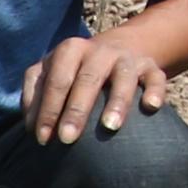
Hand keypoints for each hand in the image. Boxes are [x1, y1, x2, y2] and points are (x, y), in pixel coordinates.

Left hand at [21, 31, 175, 144]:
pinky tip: (150, 107)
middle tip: (67, 139)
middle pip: (86, 79)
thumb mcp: (53, 73)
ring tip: (110, 127)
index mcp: (69, 51)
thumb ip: (37, 94)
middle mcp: (98, 51)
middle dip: (75, 110)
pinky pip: (156, 78)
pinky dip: (154, 91)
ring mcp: (126, 58)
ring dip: (116, 102)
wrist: (119, 48)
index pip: (55, 80)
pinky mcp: (150, 67)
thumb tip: (31, 127)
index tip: (42, 139)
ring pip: (123, 77)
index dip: (47, 109)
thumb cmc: (77, 72)